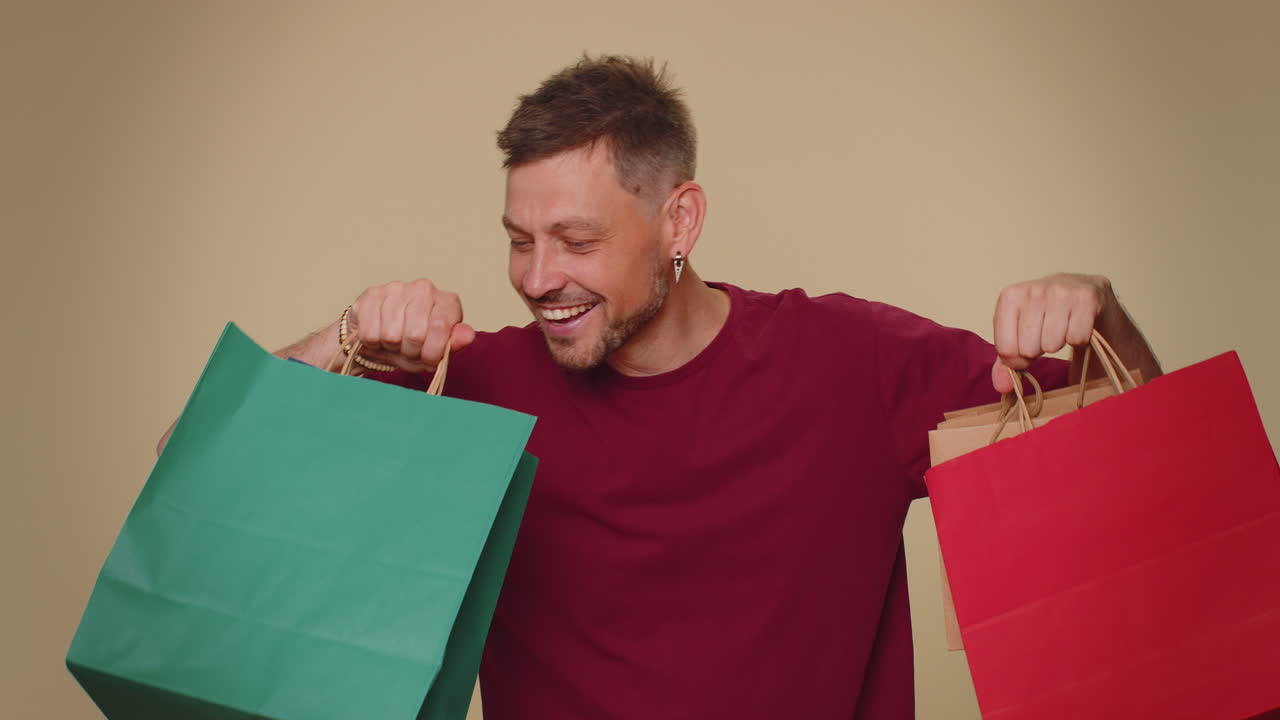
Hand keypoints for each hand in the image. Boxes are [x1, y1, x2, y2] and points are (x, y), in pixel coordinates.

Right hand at [349, 279, 475, 371]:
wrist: (381, 340)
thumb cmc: (416, 346)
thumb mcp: (439, 352)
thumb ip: (455, 344)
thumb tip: (467, 335)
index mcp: (447, 301)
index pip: (441, 328)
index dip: (432, 353)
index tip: (428, 358)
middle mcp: (424, 288)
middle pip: (415, 335)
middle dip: (411, 351)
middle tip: (409, 350)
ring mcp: (397, 288)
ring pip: (391, 334)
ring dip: (391, 347)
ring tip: (395, 342)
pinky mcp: (372, 294)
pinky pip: (370, 332)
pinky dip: (373, 343)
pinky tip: (379, 336)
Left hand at [991, 273, 1112, 392]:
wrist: (1079, 290)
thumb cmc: (1043, 316)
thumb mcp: (1017, 334)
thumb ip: (1005, 363)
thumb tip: (1003, 387)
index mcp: (1009, 297)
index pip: (1007, 349)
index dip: (1018, 358)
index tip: (1026, 345)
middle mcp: (1033, 290)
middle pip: (1029, 349)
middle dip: (1039, 350)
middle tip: (1046, 333)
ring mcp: (1061, 292)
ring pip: (1053, 345)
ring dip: (1058, 343)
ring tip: (1060, 327)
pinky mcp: (1086, 298)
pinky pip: (1077, 338)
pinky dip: (1079, 338)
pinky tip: (1076, 323)